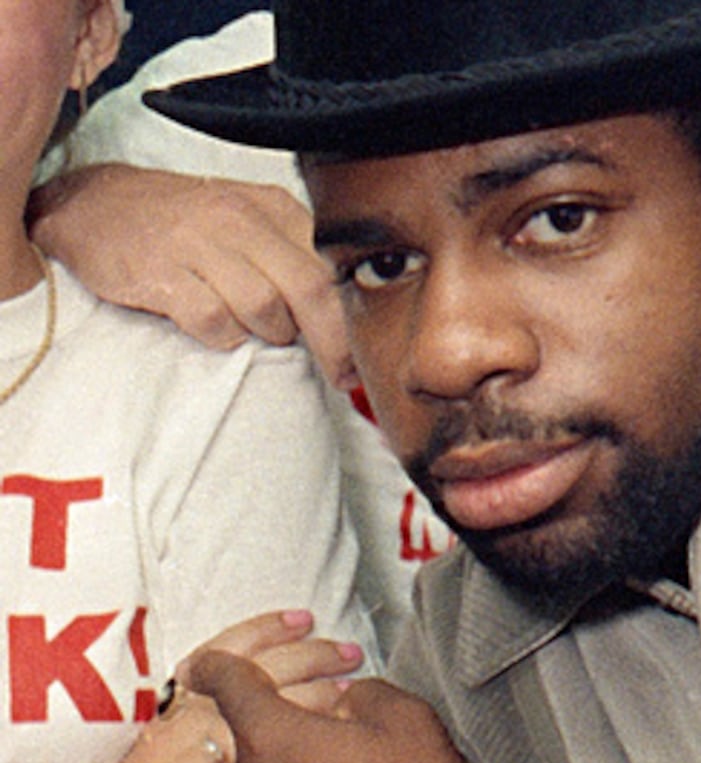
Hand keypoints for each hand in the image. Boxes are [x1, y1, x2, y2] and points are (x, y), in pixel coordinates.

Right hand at [28, 164, 358, 386]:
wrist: (95, 205)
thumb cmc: (186, 224)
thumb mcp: (249, 222)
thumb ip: (295, 259)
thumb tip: (345, 318)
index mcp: (272, 208)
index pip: (331, 266)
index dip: (353, 319)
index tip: (361, 357)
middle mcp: (240, 219)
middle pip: (310, 288)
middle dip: (333, 343)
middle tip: (340, 375)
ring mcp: (198, 243)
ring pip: (265, 308)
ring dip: (271, 335)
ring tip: (259, 334)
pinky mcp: (161, 272)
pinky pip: (213, 321)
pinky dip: (224, 337)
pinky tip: (219, 331)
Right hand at [100, 611, 363, 762]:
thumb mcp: (168, 730)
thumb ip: (206, 700)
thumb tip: (266, 669)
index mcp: (182, 699)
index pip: (228, 648)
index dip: (269, 627)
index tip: (304, 618)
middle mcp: (195, 722)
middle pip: (265, 673)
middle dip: (314, 657)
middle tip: (350, 652)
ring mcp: (208, 761)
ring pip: (277, 716)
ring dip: (322, 697)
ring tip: (352, 691)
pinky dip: (309, 752)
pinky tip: (335, 744)